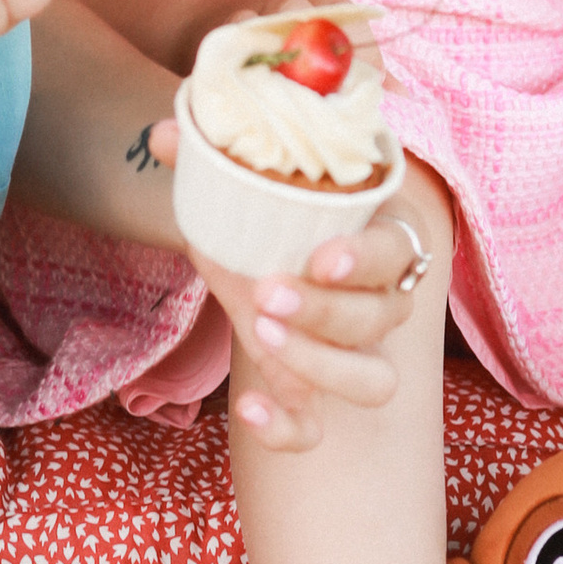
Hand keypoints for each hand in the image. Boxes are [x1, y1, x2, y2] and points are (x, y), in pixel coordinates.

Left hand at [183, 128, 439, 454]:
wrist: (262, 254)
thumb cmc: (272, 209)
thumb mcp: (247, 180)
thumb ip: (211, 155)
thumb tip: (164, 134)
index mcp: (381, 233)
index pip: (398, 247)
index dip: (366, 256)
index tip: (321, 258)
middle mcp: (382, 299)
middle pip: (382, 317)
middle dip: (326, 311)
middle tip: (267, 292)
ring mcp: (355, 354)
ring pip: (374, 381)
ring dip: (322, 364)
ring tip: (260, 333)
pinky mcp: (315, 394)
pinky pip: (317, 429)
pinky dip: (286, 429)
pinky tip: (248, 405)